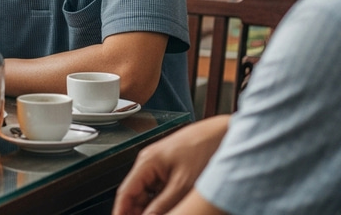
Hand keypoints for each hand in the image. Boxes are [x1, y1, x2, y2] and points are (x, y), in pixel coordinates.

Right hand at [112, 117, 228, 214]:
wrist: (220, 135)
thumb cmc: (202, 149)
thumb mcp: (182, 184)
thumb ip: (163, 205)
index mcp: (146, 163)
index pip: (125, 192)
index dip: (120, 211)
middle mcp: (149, 164)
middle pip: (135, 195)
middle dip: (137, 211)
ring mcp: (159, 167)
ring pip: (148, 195)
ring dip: (151, 209)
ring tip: (162, 214)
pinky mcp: (170, 171)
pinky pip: (159, 191)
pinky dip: (162, 204)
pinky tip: (171, 210)